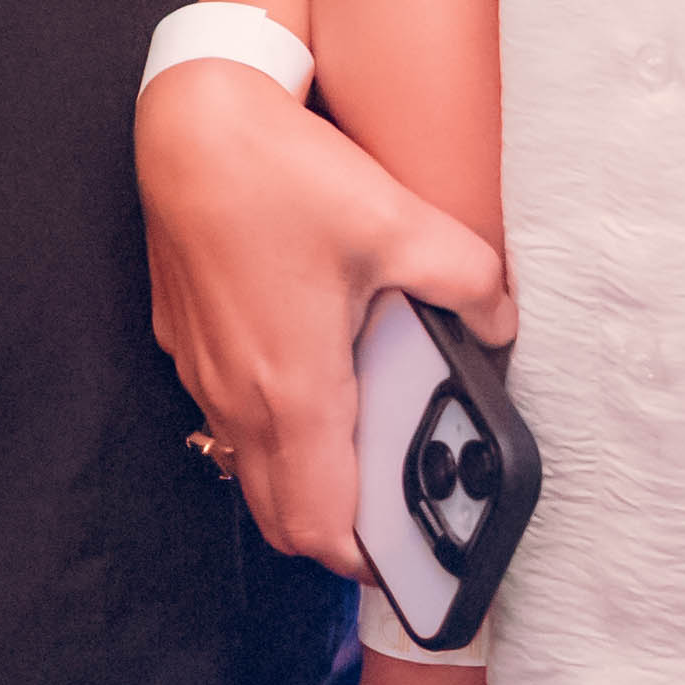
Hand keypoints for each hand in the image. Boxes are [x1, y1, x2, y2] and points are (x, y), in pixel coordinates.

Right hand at [140, 62, 511, 577]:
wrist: (189, 124)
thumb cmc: (279, 176)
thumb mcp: (400, 224)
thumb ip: (470, 283)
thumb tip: (501, 320)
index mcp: (296, 393)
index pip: (320, 531)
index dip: (365, 560)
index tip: (406, 552)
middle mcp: (238, 398)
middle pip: (280, 518)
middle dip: (334, 531)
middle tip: (387, 503)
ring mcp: (202, 372)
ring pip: (248, 465)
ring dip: (298, 475)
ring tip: (355, 434)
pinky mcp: (183, 339)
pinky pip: (223, 412)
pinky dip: (265, 421)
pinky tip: (304, 362)